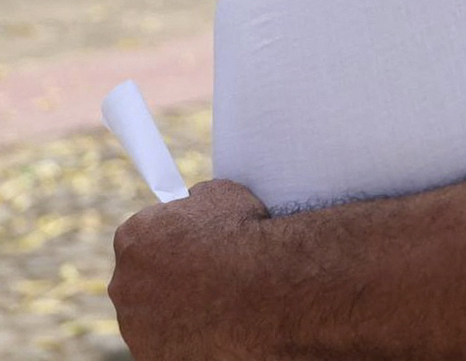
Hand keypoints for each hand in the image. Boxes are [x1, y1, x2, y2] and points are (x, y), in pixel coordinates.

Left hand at [111, 180, 277, 359]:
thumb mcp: (221, 194)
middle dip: (168, 275)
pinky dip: (188, 335)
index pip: (143, 235)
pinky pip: (168, 343)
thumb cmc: (245, 235)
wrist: (268, 285)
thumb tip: (193, 205)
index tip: (192, 241)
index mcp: (133, 238)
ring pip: (152, 314)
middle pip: (142, 277)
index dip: (171, 237)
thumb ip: (195, 202)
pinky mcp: (153, 355)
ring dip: (176, 307)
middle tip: (207, 273)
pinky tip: (217, 325)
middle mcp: (124, 283)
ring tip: (220, 301)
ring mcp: (136, 326)